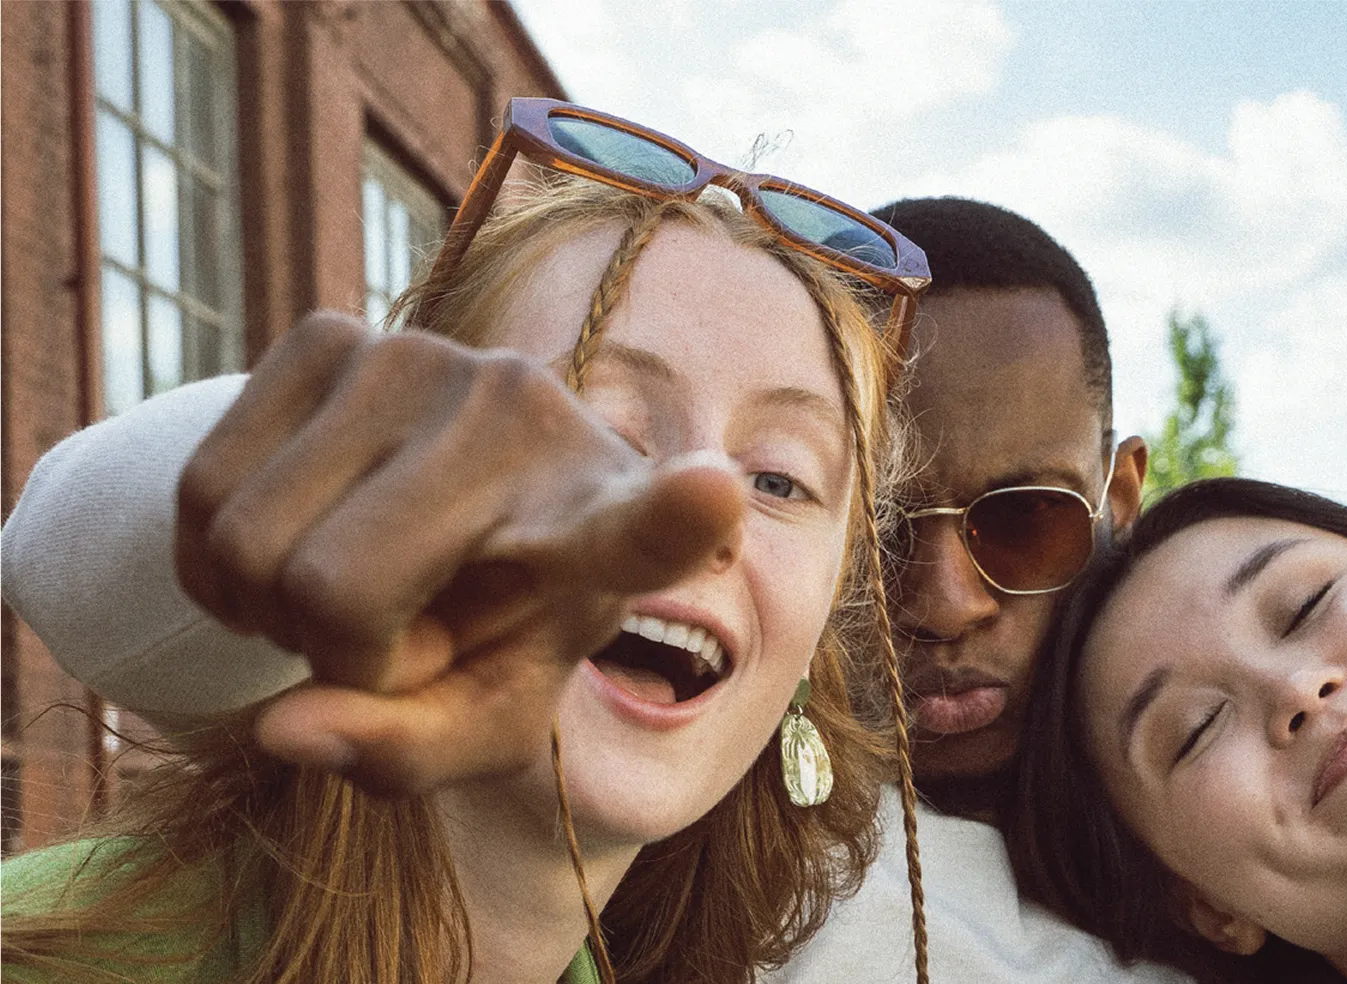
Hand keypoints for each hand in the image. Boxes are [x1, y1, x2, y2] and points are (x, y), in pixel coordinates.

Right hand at [175, 312, 743, 794]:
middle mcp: (525, 413)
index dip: (675, 515)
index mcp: (605, 522)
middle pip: (332, 587)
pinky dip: (217, 560)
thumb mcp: (476, 718)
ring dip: (271, 607)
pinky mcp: (329, 331)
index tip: (713, 493)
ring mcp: (422, 353)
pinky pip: (202, 488)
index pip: (648, 524)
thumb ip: (403, 752)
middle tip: (389, 637)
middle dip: (332, 654)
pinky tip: (290, 549)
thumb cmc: (482, 624)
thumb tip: (284, 728)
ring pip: (251, 540)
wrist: (431, 514)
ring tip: (352, 588)